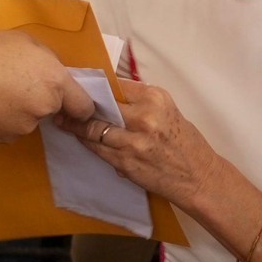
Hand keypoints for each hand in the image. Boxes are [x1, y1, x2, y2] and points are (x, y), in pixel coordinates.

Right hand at [0, 33, 93, 141]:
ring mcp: (26, 126)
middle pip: (53, 110)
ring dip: (19, 110)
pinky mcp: (5, 138)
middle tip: (13, 84)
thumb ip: (45, 58)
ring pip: (30, 119)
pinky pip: (10, 129)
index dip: (76, 104)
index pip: (84, 106)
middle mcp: (46, 107)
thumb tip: (51, 72)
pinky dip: (1, 120)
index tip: (67, 102)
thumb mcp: (20, 40)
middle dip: (39, 100)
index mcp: (55, 80)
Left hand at [54, 79, 220, 206]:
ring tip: (62, 119)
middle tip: (62, 102)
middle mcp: (145, 116)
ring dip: (74, 124)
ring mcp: (134, 140)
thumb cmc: (185, 144)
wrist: (200, 177)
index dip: (95, 86)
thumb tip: (110, 94)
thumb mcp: (168, 112)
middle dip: (80, 104)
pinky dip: (84, 141)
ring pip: (93, 127)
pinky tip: (76, 136)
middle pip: (101, 105)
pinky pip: (96, 148)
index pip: (116, 85)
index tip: (79, 84)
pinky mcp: (125, 160)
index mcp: (156, 98)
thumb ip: (140, 103)